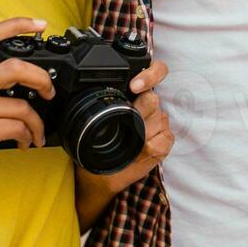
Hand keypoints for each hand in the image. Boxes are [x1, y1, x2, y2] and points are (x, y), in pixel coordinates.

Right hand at [0, 18, 56, 203]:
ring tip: (34, 133)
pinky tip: (24, 143)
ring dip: (37, 124)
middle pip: (16, 67)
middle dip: (42, 80)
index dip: (18, 25)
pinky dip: (28, 137)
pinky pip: (19, 128)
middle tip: (49, 92)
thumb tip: (26, 78)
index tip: (40, 25)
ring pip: (23, 106)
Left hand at [76, 61, 173, 199]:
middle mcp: (149, 105)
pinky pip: (163, 140)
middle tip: (125, 122)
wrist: (101, 174)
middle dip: (138, 109)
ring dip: (141, 133)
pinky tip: (138, 153)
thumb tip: (82, 93)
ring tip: (128, 142)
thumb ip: (97, 104)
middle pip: (152, 98)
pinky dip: (149, 149)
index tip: (135, 85)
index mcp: (134, 95)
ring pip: (158, 118)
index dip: (150, 74)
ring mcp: (159, 122)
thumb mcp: (94, 121)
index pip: (155, 71)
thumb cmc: (96, 145)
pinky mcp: (165, 140)